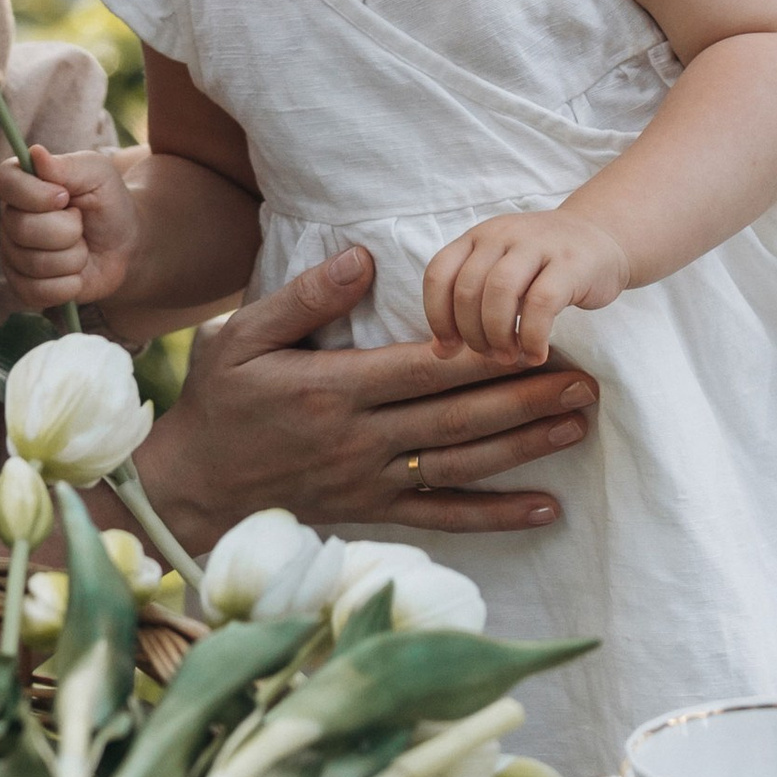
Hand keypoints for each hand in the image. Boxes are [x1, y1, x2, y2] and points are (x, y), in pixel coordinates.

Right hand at [0, 147, 142, 311]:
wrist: (125, 246)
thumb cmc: (108, 203)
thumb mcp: (98, 175)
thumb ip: (68, 165)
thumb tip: (35, 153)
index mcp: (22, 183)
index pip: (5, 183)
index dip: (34, 194)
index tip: (65, 197)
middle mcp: (10, 218)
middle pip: (23, 229)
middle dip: (67, 230)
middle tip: (81, 224)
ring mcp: (13, 255)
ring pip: (34, 263)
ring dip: (73, 258)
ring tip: (82, 248)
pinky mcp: (23, 286)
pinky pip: (36, 292)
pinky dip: (68, 286)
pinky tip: (76, 275)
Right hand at [130, 246, 597, 553]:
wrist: (191, 488)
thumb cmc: (215, 403)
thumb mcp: (239, 336)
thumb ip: (303, 297)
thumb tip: (362, 258)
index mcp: (332, 389)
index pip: (424, 370)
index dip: (484, 356)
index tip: (535, 337)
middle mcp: (360, 440)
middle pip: (458, 419)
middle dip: (525, 399)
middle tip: (585, 381)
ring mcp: (370, 481)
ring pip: (462, 465)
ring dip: (524, 447)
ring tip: (578, 425)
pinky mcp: (373, 512)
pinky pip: (444, 518)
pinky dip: (497, 515)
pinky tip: (546, 507)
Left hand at [424, 210, 628, 364]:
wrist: (602, 239)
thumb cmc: (542, 268)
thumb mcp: (500, 274)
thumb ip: (468, 306)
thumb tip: (439, 352)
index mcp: (478, 237)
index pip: (439, 274)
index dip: (437, 316)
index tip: (450, 347)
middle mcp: (503, 235)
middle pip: (467, 289)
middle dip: (471, 333)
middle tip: (489, 354)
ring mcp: (537, 245)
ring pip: (500, 292)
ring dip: (497, 335)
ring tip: (509, 356)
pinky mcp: (570, 264)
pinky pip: (541, 304)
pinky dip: (532, 337)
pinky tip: (535, 354)